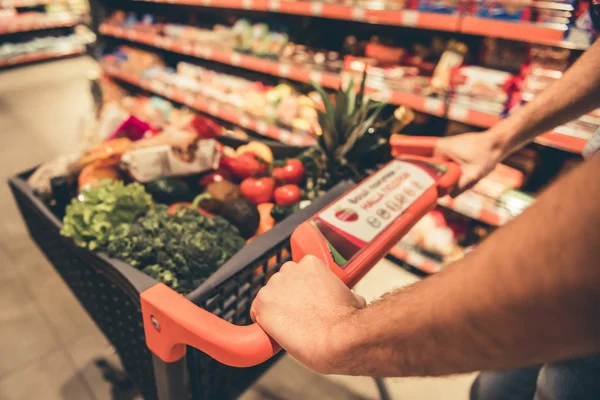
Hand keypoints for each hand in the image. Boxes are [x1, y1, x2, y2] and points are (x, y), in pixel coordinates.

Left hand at [250, 255, 365, 373]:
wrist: (335, 338)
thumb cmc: (345, 321)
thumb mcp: (351, 297)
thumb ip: (341, 292)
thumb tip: (347, 299)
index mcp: (311, 263)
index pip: (299, 272)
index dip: (302, 289)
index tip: (307, 301)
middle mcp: (290, 269)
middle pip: (282, 281)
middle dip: (288, 296)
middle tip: (299, 314)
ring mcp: (274, 285)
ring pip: (269, 296)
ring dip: (276, 308)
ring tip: (290, 325)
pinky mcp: (262, 303)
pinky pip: (256, 311)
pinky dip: (262, 321)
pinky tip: (274, 331)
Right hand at [434, 131, 504, 196]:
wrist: (499, 143)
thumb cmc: (486, 156)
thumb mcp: (472, 176)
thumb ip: (458, 188)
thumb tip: (444, 198)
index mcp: (439, 148)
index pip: (432, 171)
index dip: (442, 181)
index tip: (453, 184)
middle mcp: (440, 145)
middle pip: (440, 170)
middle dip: (451, 177)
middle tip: (466, 177)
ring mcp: (447, 146)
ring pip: (446, 168)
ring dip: (456, 174)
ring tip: (470, 171)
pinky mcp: (454, 147)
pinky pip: (451, 163)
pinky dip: (459, 168)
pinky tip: (471, 166)